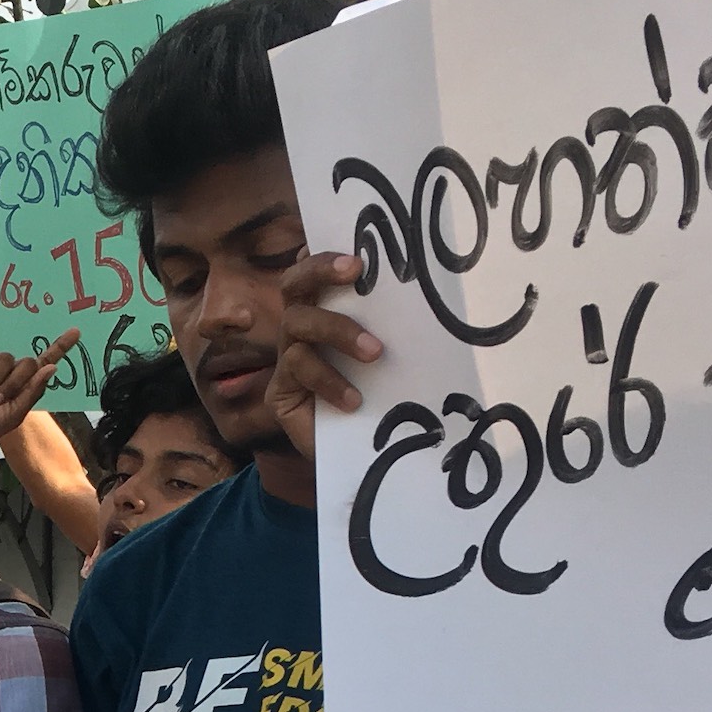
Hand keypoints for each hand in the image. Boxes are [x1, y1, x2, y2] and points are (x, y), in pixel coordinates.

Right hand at [0, 333, 78, 472]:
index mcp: (22, 387)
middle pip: (28, 363)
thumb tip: (52, 366)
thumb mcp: (15, 413)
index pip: (44, 363)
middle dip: (16, 382)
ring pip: (8, 359)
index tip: (76, 332)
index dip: (59, 348)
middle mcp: (9, 374)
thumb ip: (33, 390)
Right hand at [261, 252, 380, 460]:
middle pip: (294, 285)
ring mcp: (286, 360)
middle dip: (320, 272)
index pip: (316, 271)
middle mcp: (301, 329)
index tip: (357, 256)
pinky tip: (354, 400)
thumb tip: (432, 288)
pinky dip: (328, 380)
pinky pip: (296, 371)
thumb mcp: (392, 355)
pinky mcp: (280, 393)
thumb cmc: (383, 398)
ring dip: (337, 331)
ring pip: (297, 325)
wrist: (363, 455)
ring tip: (374, 353)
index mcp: (326, 312)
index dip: (324, 257)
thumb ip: (393, 323)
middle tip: (356, 271)